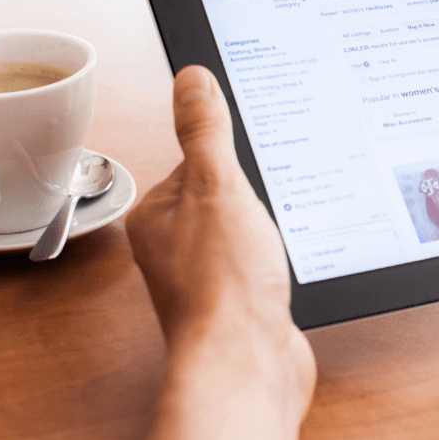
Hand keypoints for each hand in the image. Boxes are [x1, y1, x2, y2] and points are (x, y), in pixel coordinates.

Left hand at [126, 66, 315, 439]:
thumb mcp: (218, 188)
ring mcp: (207, 273)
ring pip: (245, 226)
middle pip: (224, 192)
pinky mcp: (238, 296)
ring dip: (268, 227)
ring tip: (274, 239)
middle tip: (270, 204)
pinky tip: (281, 265)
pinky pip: (260, 258)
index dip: (232, 156)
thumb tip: (191, 78)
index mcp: (157, 213)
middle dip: (255, 194)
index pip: (195, 159)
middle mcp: (176, 244)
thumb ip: (206, 132)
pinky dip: (275, 256)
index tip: (254, 158)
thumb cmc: (222, 286)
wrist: (248, 361)